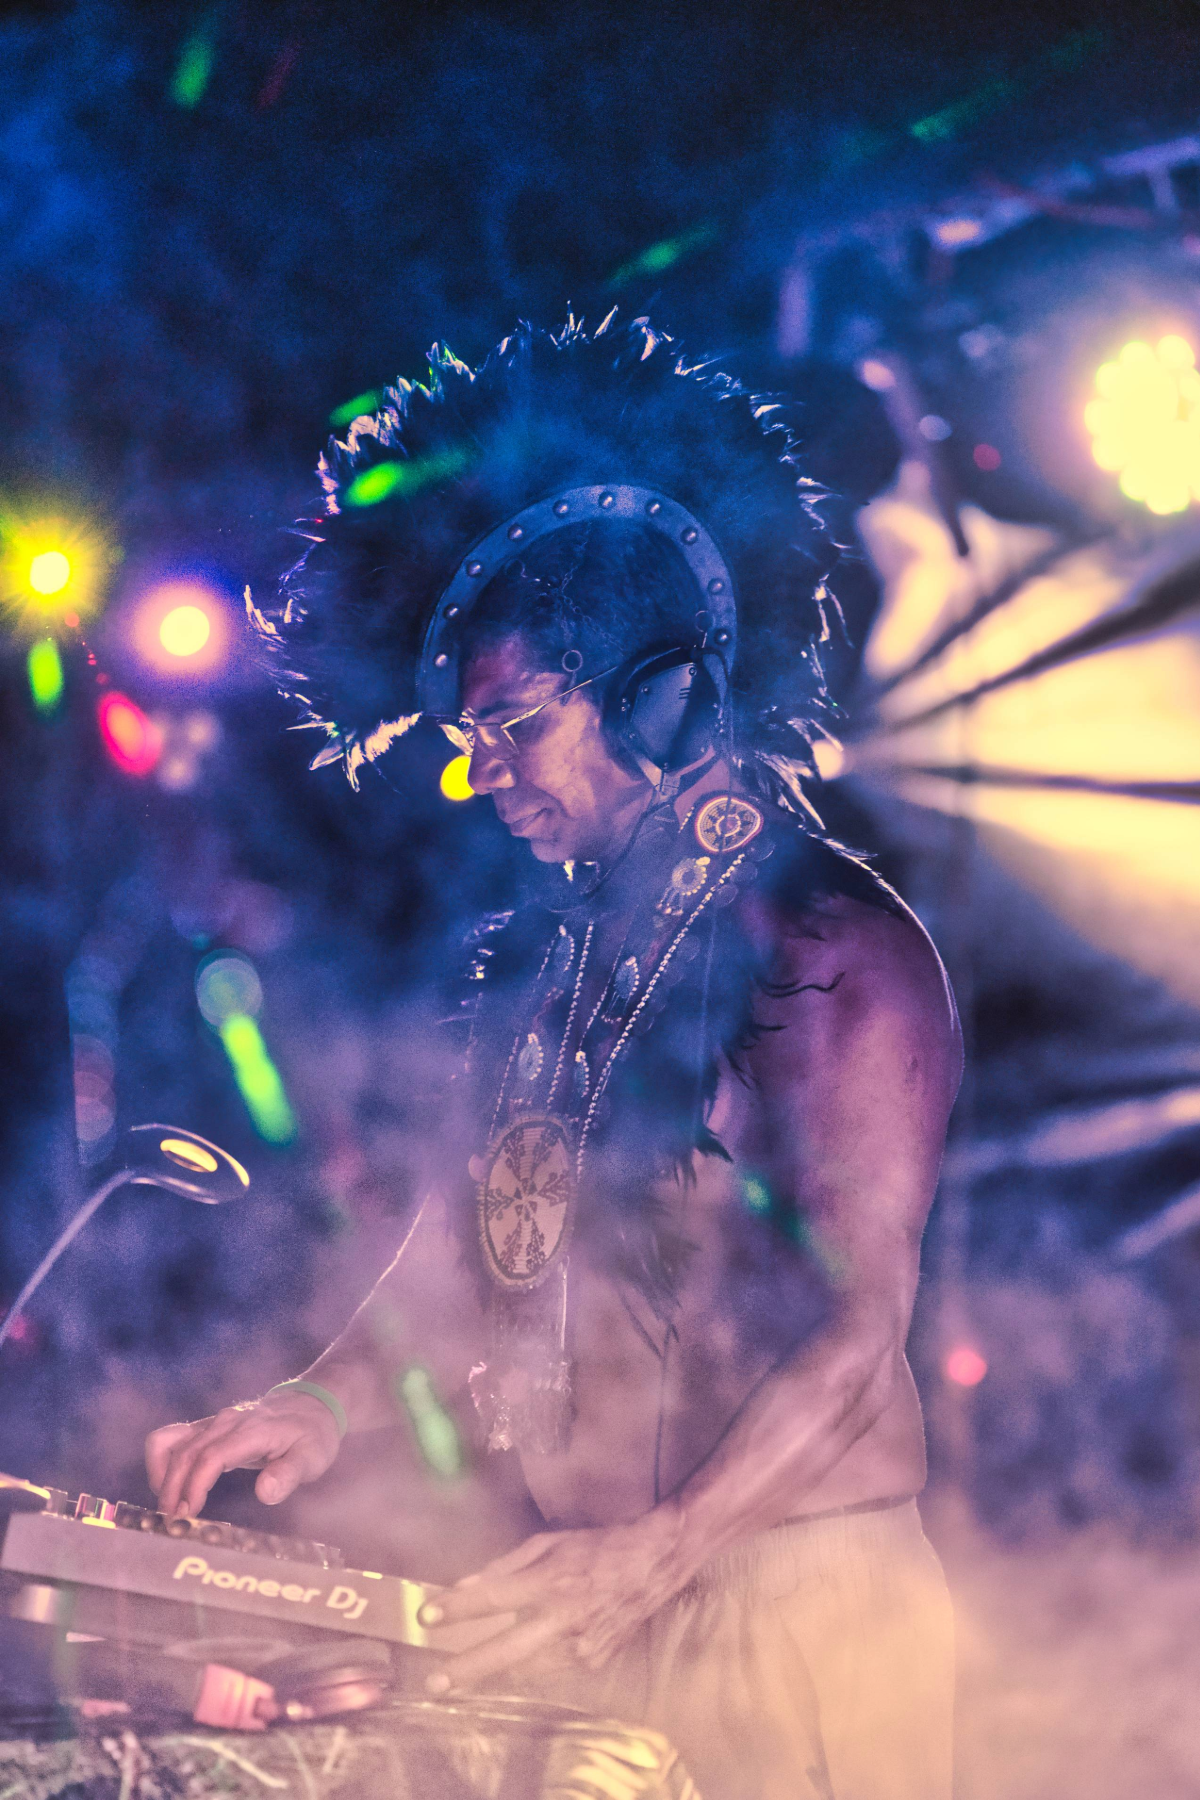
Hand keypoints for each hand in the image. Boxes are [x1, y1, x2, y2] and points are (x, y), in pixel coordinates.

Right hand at [146, 1392, 342, 1518]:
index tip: (187, 1515)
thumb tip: (264, 1492)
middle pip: (186, 1453)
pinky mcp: (207, 1428)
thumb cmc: (313, 1434)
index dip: (194, 1486)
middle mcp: (227, 1422)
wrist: (312, 1404)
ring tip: (167, 1508)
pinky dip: (162, 1463)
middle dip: (172, 1490)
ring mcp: (214, 1422)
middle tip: (172, 1524)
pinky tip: (170, 1488)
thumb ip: (290, 1474)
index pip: (211, 1456)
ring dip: (161, 1475)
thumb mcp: (313, 1457)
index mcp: (252, 1430)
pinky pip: (172, 1439)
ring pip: (171, 1442)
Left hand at [418, 1508, 687, 1695]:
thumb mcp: (549, 1542)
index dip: (457, 1608)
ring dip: (493, 1673)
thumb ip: (506, 1565)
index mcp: (551, 1580)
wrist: (654, 1564)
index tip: (426, 1616)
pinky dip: (527, 1669)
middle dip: (467, 1668)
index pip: (493, 1598)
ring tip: (463, 1677)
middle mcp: (563, 1618)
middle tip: (435, 1682)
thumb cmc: (596, 1545)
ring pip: (525, 1670)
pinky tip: (509, 1667)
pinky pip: (550, 1671)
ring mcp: (580, 1646)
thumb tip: (467, 1585)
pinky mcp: (593, 1662)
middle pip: (505, 1650)